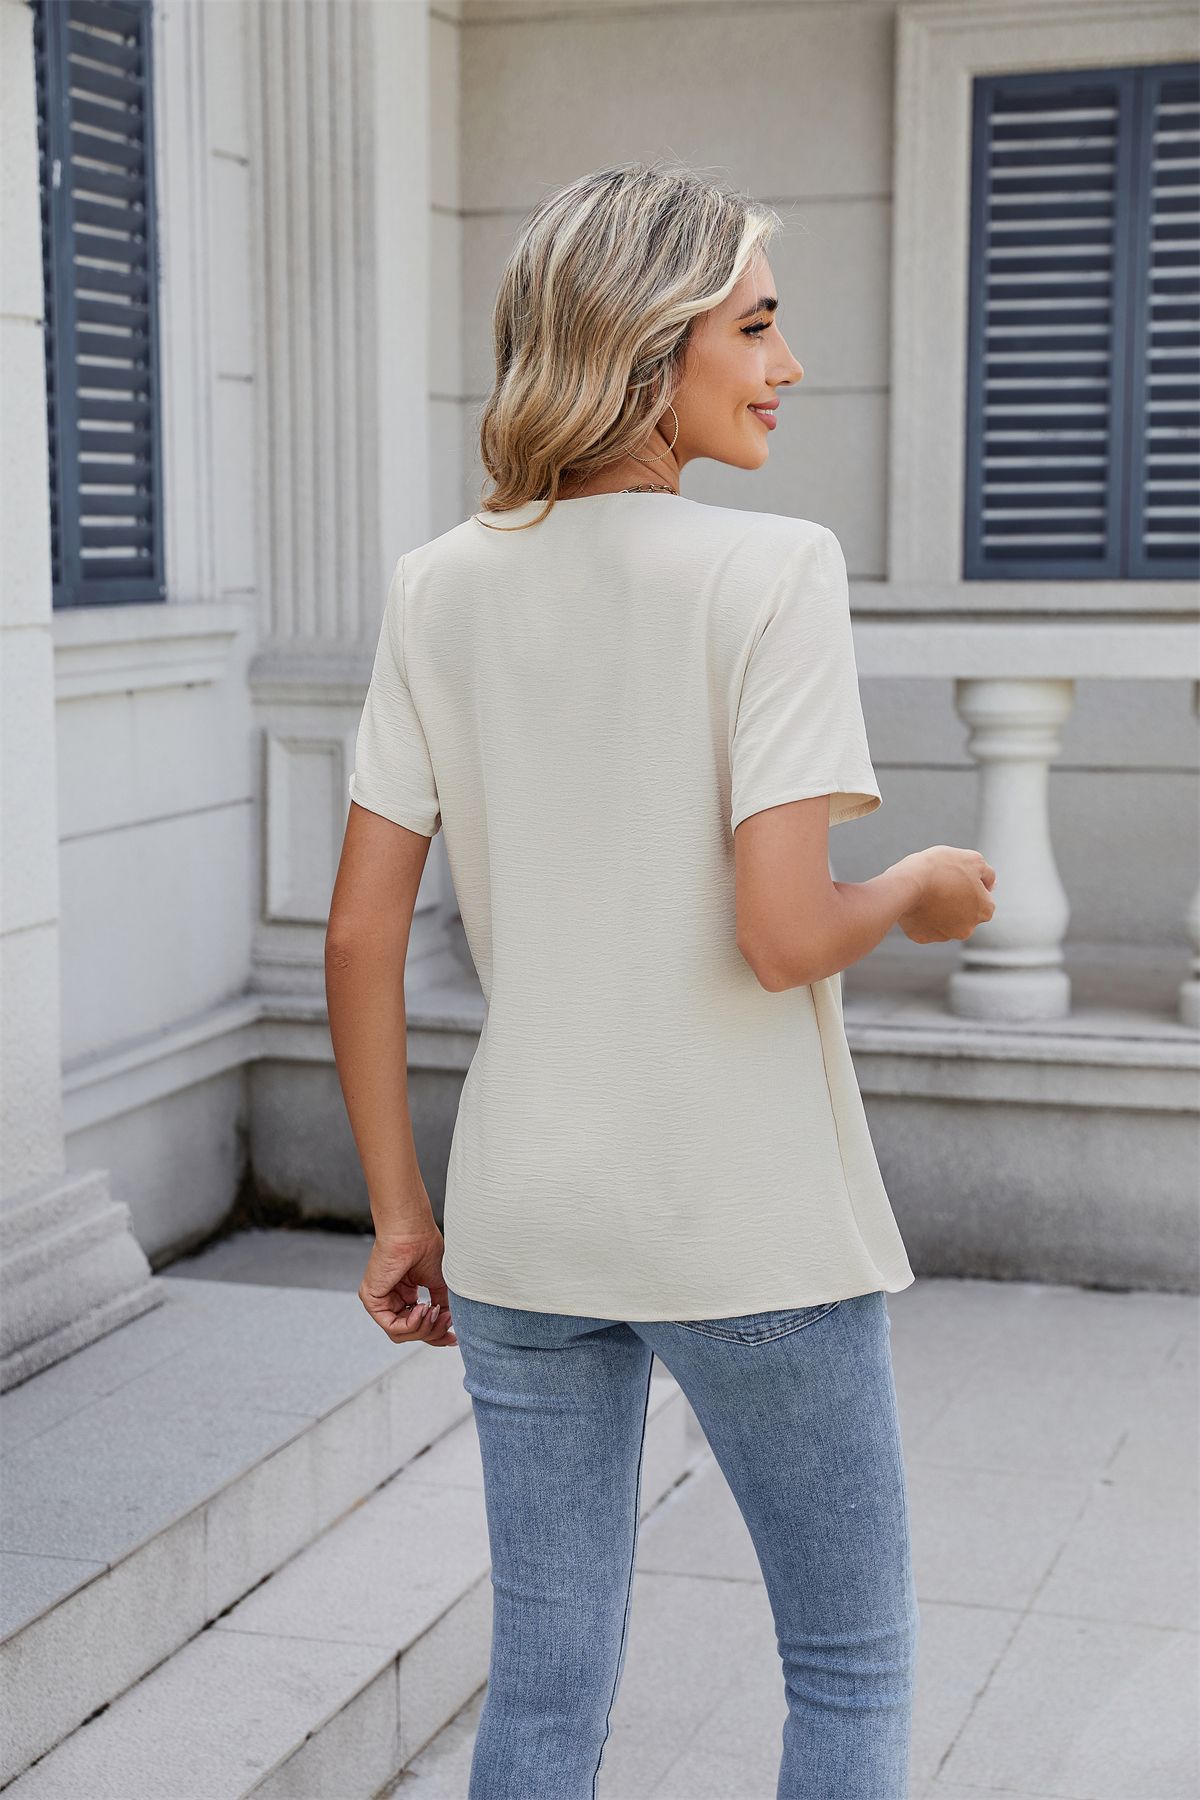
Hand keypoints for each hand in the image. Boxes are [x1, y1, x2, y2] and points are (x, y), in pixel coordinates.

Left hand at [358, 1227, 457, 1347]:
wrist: (413, 1232)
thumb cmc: (426, 1248)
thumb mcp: (439, 1284)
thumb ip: (441, 1305)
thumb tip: (449, 1323)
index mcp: (405, 1294)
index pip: (418, 1325)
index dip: (436, 1334)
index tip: (454, 1338)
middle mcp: (392, 1299)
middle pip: (410, 1333)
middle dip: (432, 1333)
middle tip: (447, 1321)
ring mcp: (380, 1301)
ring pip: (401, 1334)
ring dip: (423, 1328)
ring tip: (434, 1312)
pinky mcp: (372, 1300)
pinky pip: (392, 1327)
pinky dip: (411, 1323)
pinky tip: (423, 1309)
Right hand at [890, 845, 996, 944]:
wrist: (908, 881)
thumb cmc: (942, 867)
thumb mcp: (973, 859)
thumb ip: (988, 874)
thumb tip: (992, 886)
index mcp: (985, 911)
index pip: (982, 898)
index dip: (968, 885)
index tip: (955, 876)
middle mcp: (968, 929)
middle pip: (964, 913)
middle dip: (955, 901)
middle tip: (940, 884)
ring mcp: (945, 936)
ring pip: (943, 921)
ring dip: (937, 910)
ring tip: (926, 893)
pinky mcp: (923, 937)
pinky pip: (924, 927)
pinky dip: (920, 917)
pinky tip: (916, 904)